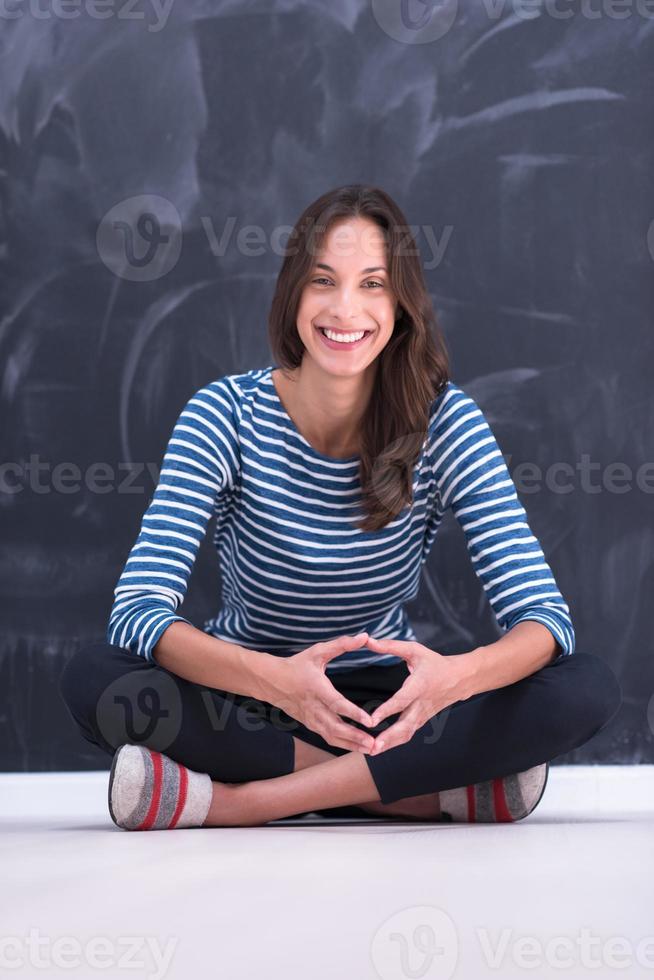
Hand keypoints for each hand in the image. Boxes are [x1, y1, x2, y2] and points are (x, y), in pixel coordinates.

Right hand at [269, 632, 376, 752]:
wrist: (272, 681)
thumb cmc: (297, 664)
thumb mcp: (318, 651)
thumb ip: (342, 644)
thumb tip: (365, 636)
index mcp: (316, 688)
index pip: (336, 704)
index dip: (353, 713)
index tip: (369, 721)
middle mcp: (313, 707)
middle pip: (336, 727)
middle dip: (356, 737)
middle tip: (375, 743)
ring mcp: (311, 719)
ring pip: (333, 737)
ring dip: (352, 745)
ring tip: (372, 749)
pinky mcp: (311, 725)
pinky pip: (329, 738)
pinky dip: (344, 745)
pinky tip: (360, 747)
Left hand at [364, 635, 469, 754]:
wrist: (460, 678)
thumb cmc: (435, 663)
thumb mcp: (414, 650)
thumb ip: (390, 646)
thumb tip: (368, 640)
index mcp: (419, 685)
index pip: (401, 700)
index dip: (387, 710)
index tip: (372, 720)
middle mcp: (422, 704)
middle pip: (405, 725)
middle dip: (389, 738)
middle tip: (372, 747)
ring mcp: (423, 715)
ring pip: (407, 733)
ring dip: (390, 744)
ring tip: (372, 752)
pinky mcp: (423, 720)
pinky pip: (409, 734)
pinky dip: (395, 742)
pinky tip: (380, 748)